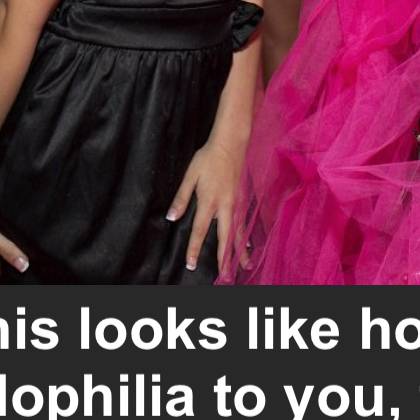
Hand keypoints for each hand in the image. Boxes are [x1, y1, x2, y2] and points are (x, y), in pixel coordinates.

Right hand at [0, 180, 28, 273]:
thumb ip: (6, 249)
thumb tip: (24, 267)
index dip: (11, 269)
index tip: (28, 271)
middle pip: (2, 252)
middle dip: (15, 255)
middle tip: (34, 257)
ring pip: (3, 238)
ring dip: (14, 240)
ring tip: (31, 242)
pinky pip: (3, 224)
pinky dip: (11, 226)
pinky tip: (21, 224)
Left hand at [167, 137, 246, 273]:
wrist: (231, 143)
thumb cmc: (208, 157)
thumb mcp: (191, 175)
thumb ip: (181, 197)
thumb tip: (171, 217)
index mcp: (210, 201)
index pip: (200, 230)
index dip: (193, 248)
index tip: (190, 264)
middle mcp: (226, 206)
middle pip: (225, 238)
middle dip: (224, 258)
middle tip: (225, 276)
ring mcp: (237, 203)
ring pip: (239, 233)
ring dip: (240, 251)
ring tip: (244, 268)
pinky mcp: (243, 199)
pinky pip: (244, 223)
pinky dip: (246, 237)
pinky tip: (248, 246)